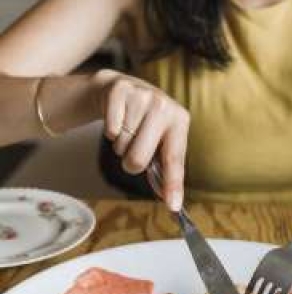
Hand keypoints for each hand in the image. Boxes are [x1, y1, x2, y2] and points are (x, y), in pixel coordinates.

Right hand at [93, 69, 189, 210]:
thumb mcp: (162, 138)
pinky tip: (118, 119)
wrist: (124, 87)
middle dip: (132, 163)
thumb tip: (170, 200)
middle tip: (134, 149)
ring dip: (121, 145)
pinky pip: (110, 131)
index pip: (175, 159)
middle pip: (139, 159)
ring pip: (122, 146)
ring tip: (128, 129)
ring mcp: (142, 96)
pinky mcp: (120, 91)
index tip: (172, 205)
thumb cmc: (147, 121)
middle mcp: (164, 106)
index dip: (172, 184)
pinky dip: (111, 132)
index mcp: (180, 120)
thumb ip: (166, 167)